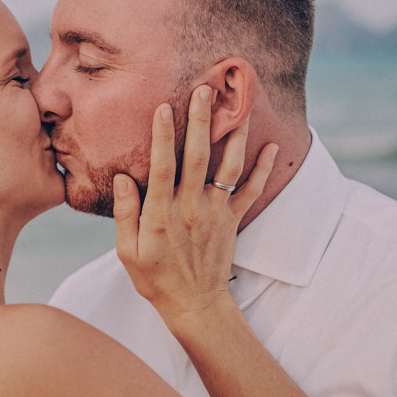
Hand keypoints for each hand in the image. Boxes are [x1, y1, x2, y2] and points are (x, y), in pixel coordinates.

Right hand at [113, 85, 276, 324]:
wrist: (195, 305)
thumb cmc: (155, 278)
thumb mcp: (127, 252)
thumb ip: (126, 214)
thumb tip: (123, 177)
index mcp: (161, 214)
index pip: (162, 167)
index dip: (162, 136)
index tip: (164, 107)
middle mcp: (191, 207)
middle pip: (197, 157)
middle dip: (201, 121)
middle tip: (205, 90)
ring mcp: (216, 213)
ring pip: (228, 167)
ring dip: (234, 135)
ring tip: (241, 105)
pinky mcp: (233, 220)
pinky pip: (251, 191)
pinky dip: (264, 169)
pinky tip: (272, 145)